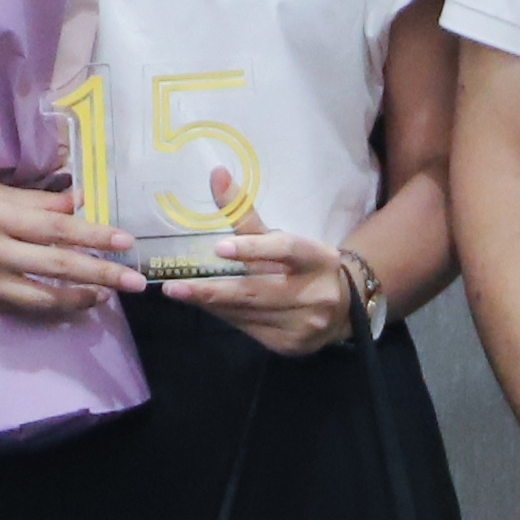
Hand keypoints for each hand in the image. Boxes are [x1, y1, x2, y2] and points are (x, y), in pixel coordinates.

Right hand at [0, 179, 137, 321]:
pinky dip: (49, 309)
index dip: (94, 235)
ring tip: (106, 296)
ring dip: (80, 297)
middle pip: (58, 264)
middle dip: (101, 272)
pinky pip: (21, 308)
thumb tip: (76, 200)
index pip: (56, 227)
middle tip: (134, 281)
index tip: (126, 241)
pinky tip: (70, 306)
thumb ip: (30, 200)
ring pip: (43, 295)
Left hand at [150, 229, 365, 363]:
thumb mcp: (283, 239)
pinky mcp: (291, 345)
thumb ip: (246, 212)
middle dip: (212, 290)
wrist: (345, 310)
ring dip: (211, 303)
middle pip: (257, 291)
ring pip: (247, 312)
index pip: (286, 250)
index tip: (219, 248)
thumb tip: (216, 174)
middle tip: (174, 287)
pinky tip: (205, 305)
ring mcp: (303, 324)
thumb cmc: (306, 266)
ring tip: (180, 292)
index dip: (253, 248)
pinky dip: (224, 315)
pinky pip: (248, 328)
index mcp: (318, 258)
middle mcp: (315, 293)